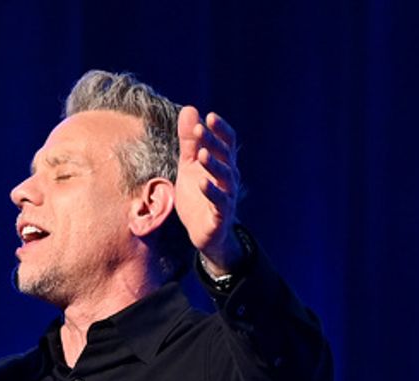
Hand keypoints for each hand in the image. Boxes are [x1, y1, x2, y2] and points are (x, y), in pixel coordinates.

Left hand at [174, 107, 240, 271]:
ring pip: (225, 178)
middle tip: (199, 129)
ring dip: (213, 165)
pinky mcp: (221, 216)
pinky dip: (211, 192)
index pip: (227, 142)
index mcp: (223, 163)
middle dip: (213, 142)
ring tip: (201, 154)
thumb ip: (189, 141)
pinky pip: (219, 203)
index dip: (220, 129)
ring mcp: (227, 197)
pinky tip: (202, 183)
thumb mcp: (189, 166)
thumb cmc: (198, 196)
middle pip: (225, 156)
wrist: (202, 233)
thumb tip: (189, 109)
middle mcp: (230, 178)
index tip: (208, 117)